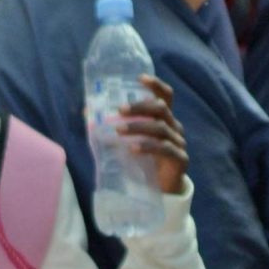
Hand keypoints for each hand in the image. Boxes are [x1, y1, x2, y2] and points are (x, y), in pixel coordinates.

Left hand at [115, 74, 188, 198]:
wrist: (163, 189)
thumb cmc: (146, 161)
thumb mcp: (132, 140)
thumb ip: (117, 126)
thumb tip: (87, 112)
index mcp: (165, 119)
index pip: (166, 96)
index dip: (156, 85)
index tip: (140, 78)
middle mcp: (175, 127)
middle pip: (161, 108)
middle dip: (139, 107)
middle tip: (120, 110)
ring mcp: (179, 143)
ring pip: (160, 128)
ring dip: (138, 127)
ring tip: (119, 131)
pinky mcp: (180, 159)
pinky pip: (164, 149)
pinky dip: (147, 147)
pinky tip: (133, 149)